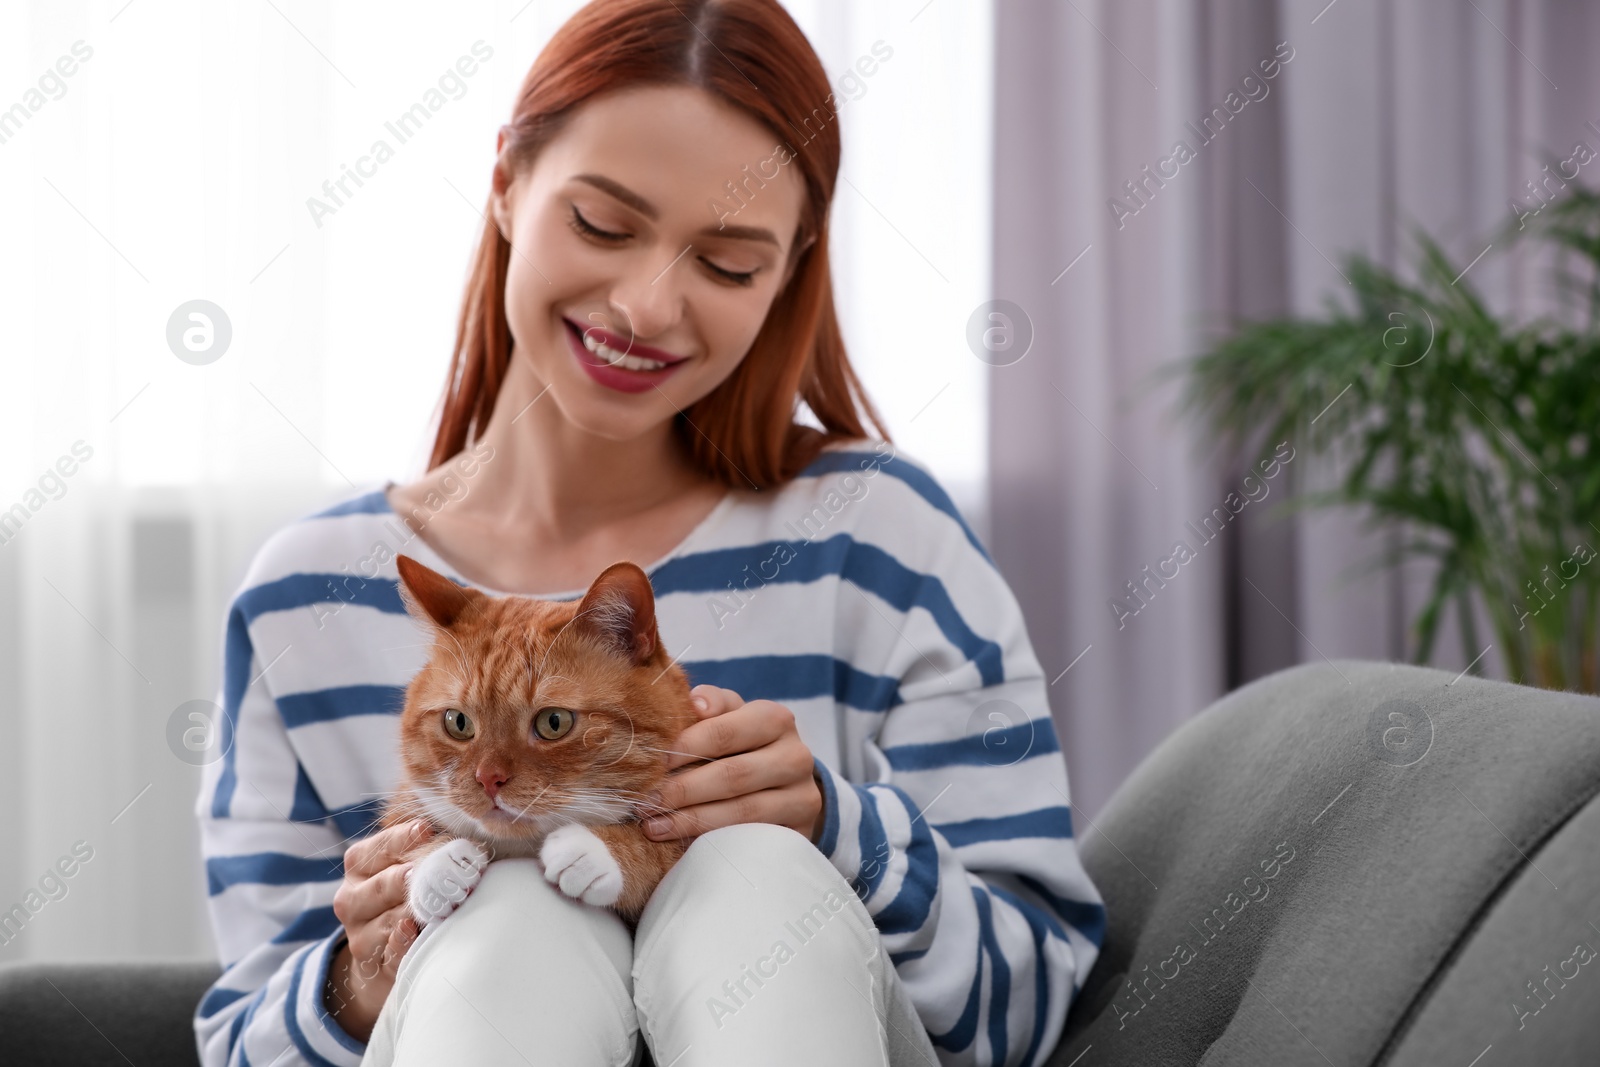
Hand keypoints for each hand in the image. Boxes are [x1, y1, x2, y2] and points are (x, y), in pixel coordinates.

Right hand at [324, 819, 434, 1041]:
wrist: (378, 955)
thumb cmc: (399, 897)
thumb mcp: (400, 868)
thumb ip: (416, 851)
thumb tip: (440, 835)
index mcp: (358, 866)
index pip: (379, 848)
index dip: (404, 838)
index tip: (427, 830)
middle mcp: (350, 898)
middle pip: (383, 885)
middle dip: (412, 878)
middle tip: (438, 871)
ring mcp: (359, 933)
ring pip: (388, 920)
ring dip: (416, 912)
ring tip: (439, 904)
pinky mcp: (370, 962)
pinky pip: (389, 952)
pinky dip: (403, 942)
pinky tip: (414, 932)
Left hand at [635, 684, 824, 843]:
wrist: (786, 785)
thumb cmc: (744, 744)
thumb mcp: (731, 717)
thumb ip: (712, 704)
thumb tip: (693, 702)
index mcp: (776, 719)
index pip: (724, 733)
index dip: (684, 748)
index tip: (652, 763)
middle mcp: (796, 756)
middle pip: (733, 775)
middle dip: (683, 790)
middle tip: (646, 802)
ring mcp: (802, 797)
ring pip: (742, 811)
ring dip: (692, 820)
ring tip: (654, 825)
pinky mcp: (801, 831)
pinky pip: (752, 838)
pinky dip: (715, 840)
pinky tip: (684, 843)